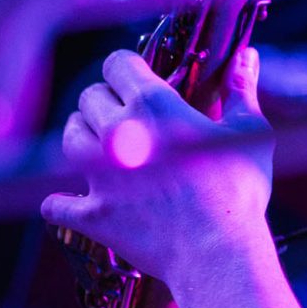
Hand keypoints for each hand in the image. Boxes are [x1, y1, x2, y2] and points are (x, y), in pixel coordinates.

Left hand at [41, 47, 274, 287]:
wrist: (218, 252)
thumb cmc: (238, 189)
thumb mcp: (250, 133)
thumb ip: (242, 89)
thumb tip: (248, 55)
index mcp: (153, 106)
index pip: (116, 64)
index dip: (126, 68)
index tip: (136, 78)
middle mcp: (117, 133)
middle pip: (89, 99)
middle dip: (105, 102)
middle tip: (125, 115)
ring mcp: (100, 175)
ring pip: (68, 139)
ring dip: (81, 137)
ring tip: (100, 145)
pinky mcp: (93, 213)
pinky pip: (56, 203)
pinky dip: (61, 202)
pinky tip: (72, 201)